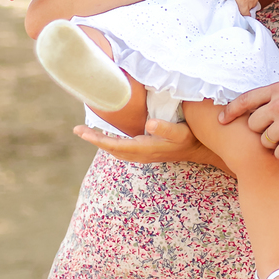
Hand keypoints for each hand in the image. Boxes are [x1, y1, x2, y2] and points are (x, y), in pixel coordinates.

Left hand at [73, 119, 218, 165]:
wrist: (200, 149)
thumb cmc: (190, 138)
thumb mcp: (180, 132)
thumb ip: (165, 129)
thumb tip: (148, 124)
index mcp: (144, 148)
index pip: (113, 145)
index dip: (96, 139)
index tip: (81, 132)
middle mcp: (140, 153)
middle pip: (111, 149)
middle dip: (94, 139)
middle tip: (78, 129)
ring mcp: (143, 154)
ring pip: (116, 150)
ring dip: (102, 141)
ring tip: (89, 132)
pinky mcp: (147, 151)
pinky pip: (123, 148)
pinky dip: (113, 142)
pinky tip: (110, 135)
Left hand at [219, 80, 278, 160]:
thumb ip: (278, 99)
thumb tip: (261, 112)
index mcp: (278, 89)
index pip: (245, 99)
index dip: (230, 111)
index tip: (221, 120)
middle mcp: (278, 104)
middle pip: (254, 126)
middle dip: (264, 132)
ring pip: (266, 142)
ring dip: (278, 144)